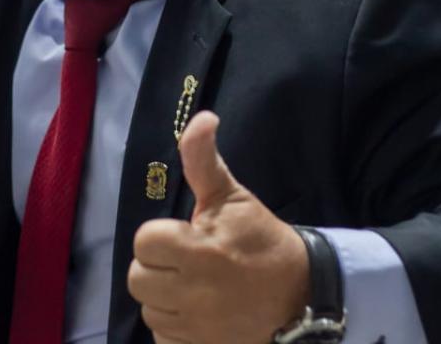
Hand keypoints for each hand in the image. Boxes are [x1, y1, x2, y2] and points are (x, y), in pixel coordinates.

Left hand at [127, 112, 308, 343]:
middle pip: (138, 278)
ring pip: (149, 310)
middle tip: (185, 261)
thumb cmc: (261, 240)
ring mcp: (198, 328)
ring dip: (164, 297)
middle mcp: (195, 294)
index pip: (145, 241)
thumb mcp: (233, 196)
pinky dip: (174, 326)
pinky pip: (163, 338)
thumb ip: (203, 160)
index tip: (185, 235)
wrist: (302, 294)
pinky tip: (195, 311)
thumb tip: (201, 118)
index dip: (161, 235)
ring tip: (192, 285)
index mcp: (201, 252)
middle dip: (157, 266)